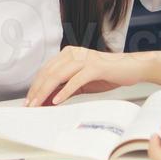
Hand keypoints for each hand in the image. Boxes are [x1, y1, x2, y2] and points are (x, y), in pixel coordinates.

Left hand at [24, 46, 146, 106]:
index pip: (46, 70)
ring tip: (38, 105)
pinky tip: (57, 101)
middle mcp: (74, 53)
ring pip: (58, 75)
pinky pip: (75, 80)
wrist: (132, 68)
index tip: (29, 101)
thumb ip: (65, 89)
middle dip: (36, 91)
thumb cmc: (107, 75)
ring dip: (45, 92)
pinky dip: (64, 91)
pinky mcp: (95, 67)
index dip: (35, 86)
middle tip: (29, 106)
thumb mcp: (82, 83)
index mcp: (68, 53)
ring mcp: (84, 59)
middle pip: (48, 73)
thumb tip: (47, 101)